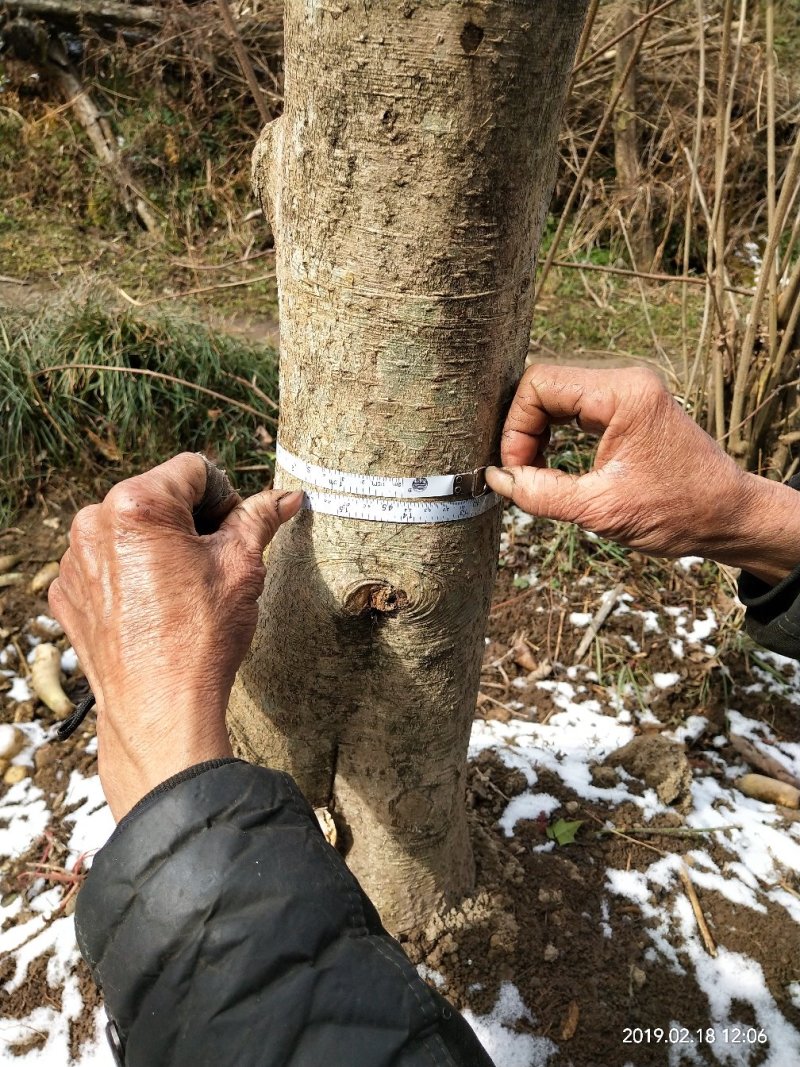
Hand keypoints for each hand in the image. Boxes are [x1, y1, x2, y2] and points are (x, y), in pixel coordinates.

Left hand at [49, 454, 302, 819]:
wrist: (160, 709)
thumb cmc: (202, 638)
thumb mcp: (243, 567)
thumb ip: (260, 519)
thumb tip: (288, 497)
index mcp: (136, 504)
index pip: (194, 469)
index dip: (227, 496)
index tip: (237, 532)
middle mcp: (94, 523)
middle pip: (159, 496)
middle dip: (193, 522)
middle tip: (217, 564)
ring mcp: (75, 560)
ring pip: (131, 530)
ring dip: (161, 547)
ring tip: (186, 591)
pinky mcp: (68, 593)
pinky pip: (107, 563)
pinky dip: (133, 575)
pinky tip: (157, 608)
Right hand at [485, 364, 799, 583]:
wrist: (729, 517)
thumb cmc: (677, 513)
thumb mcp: (600, 510)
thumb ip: (541, 493)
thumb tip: (496, 479)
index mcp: (622, 395)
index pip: (540, 384)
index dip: (517, 428)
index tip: (519, 471)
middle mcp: (625, 382)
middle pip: (544, 386)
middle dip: (523, 431)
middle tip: (523, 474)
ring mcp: (628, 392)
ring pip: (556, 395)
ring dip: (537, 433)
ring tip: (536, 472)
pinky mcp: (629, 406)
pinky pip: (575, 406)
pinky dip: (555, 433)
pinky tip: (552, 463)